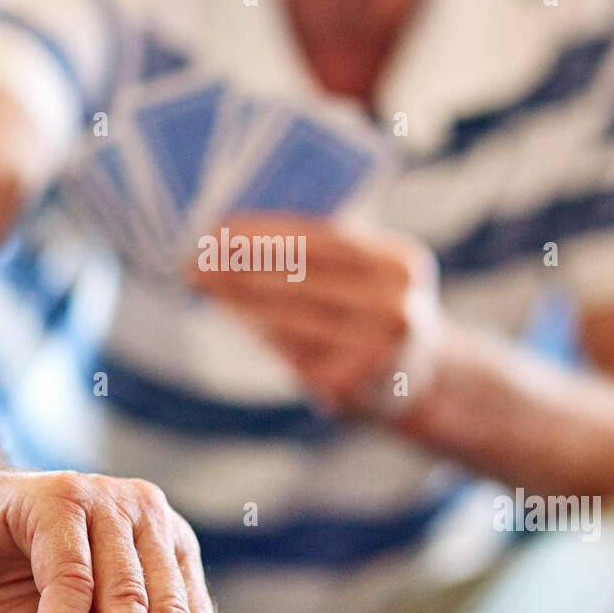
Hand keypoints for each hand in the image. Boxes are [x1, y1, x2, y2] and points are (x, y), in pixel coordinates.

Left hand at [190, 213, 442, 415]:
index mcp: (402, 266)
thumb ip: (328, 245)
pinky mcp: (344, 384)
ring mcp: (370, 351)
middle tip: (193, 258)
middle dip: (239, 267)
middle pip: (299, 279)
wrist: (419, 377)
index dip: (264, 233)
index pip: (322, 239)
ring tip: (203, 283)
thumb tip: (244, 229)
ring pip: (286, 316)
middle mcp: (394, 309)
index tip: (219, 228)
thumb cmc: (378, 305)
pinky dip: (253, 327)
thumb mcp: (375, 268)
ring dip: (236, 299)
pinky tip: (228, 312)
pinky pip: (286, 348)